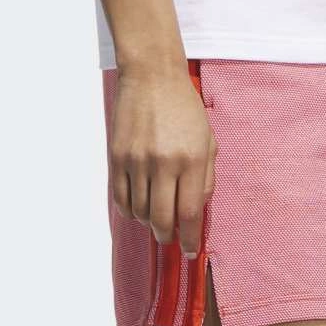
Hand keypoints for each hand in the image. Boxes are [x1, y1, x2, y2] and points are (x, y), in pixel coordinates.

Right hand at [109, 64, 215, 258]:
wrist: (151, 75)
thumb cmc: (183, 105)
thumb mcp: (207, 138)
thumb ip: (206, 177)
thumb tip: (197, 211)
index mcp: (192, 158)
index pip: (189, 213)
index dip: (189, 239)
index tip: (189, 250)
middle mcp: (164, 162)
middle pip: (162, 220)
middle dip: (168, 236)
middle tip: (171, 236)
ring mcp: (137, 160)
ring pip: (140, 213)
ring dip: (149, 221)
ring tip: (156, 211)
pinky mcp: (117, 157)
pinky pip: (121, 200)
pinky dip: (130, 210)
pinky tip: (139, 204)